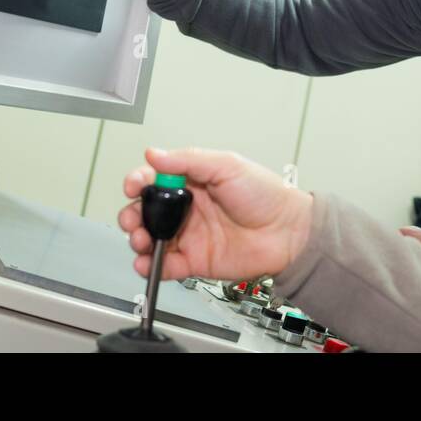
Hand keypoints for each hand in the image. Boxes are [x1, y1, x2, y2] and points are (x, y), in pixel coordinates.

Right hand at [118, 147, 313, 280]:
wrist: (288, 233)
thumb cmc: (266, 195)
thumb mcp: (227, 165)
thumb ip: (188, 160)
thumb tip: (154, 153)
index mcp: (193, 182)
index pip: (154, 180)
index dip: (138, 182)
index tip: (132, 186)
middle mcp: (188, 209)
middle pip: (146, 211)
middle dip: (131, 214)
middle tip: (133, 219)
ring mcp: (190, 236)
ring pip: (150, 238)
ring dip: (137, 239)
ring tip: (141, 240)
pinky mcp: (195, 261)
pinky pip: (165, 265)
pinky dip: (150, 266)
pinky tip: (147, 262)